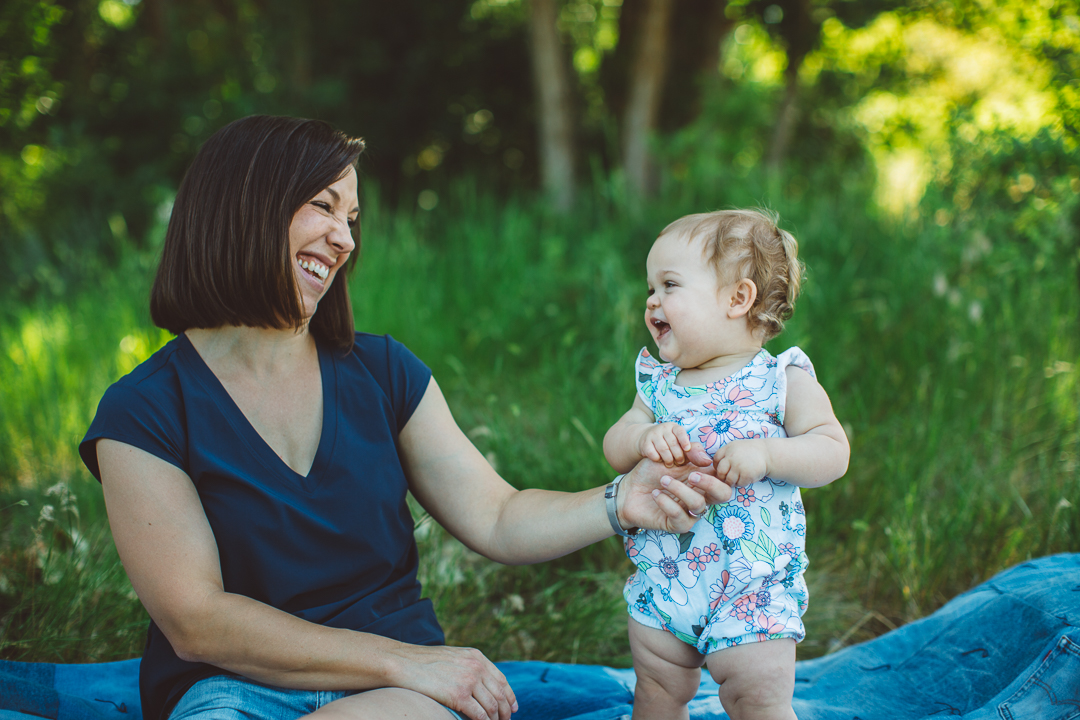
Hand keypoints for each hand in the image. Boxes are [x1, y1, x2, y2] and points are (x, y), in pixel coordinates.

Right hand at [393, 644, 516, 719]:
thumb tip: (479, 682)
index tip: (513, 707)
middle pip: (500, 695)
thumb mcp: (452, 656)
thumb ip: (468, 666)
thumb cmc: (423, 662)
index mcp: (476, 657)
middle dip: (505, 712)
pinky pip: (480, 715)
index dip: (510, 696)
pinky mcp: (459, 696)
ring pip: (492, 707)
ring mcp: (469, 681)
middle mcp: (476, 667)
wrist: (403, 663)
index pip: (501, 680)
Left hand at [618, 446, 731, 532]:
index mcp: (703, 480)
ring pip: (698, 504)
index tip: (701, 461)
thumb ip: (691, 452)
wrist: (629, 489)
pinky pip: (679, 516)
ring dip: (679, 488)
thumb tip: (708, 459)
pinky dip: (666, 502)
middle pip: (724, 494)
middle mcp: (701, 496)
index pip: (724, 477)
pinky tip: (655, 493)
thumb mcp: (670, 454)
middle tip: (691, 475)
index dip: (719, 470)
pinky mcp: (677, 524)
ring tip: (662, 480)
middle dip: (710, 483)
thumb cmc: (651, 471)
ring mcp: (690, 512)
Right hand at [637, 422, 691, 466]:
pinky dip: (657, 459)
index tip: (687, 450)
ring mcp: (653, 434)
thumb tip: (707, 462)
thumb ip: (693, 451)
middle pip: (673, 443)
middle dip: (678, 455)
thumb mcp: (679, 442)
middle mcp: (663, 428)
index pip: (680, 432)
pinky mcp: (645, 442)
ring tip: (670, 464)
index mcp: (674, 427)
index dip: (684, 440)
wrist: (646, 438)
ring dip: (668, 459)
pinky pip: (652, 453)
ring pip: (663, 449)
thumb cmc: (668, 443)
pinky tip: (659, 460)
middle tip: (679, 462)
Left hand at [714, 439, 768, 486]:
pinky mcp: (746, 475)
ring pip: (728, 480)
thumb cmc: (749, 452)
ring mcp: (739, 466)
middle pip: (720, 472)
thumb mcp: (734, 447)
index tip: (726, 468)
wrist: (767, 454)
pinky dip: (741, 483)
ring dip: (733, 481)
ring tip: (739, 477)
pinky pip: (739, 484)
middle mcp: (731, 457)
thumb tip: (712, 467)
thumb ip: (724, 454)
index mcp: (727, 449)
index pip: (715, 461)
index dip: (719, 466)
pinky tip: (746, 478)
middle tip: (730, 476)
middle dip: (723, 477)